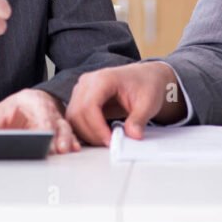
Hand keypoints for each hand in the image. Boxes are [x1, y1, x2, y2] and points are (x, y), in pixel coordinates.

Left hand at [0, 89, 79, 154]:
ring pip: (65, 128)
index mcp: (33, 101)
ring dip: (67, 140)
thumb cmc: (12, 109)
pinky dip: (73, 142)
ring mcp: (56, 120)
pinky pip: (69, 136)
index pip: (42, 112)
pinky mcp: (60, 132)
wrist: (25, 104)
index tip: (45, 135)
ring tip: (66, 150)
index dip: (45, 124)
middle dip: (59, 135)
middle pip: (56, 122)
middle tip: (58, 149)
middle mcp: (48, 109)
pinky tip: (74, 148)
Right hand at [65, 63, 183, 146]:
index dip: (97, 127)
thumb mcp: (148, 103)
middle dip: (91, 133)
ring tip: (106, 140)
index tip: (110, 140)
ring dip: (86, 133)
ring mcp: (82, 90)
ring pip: (73, 117)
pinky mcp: (81, 99)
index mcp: (103, 78)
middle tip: (109, 143)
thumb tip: (133, 136)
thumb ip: (139, 120)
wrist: (145, 78)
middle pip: (77, 113)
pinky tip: (99, 136)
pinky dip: (84, 130)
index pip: (89, 105)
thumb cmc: (146, 85)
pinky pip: (75, 118)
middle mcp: (88, 82)